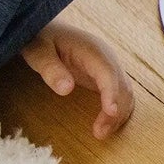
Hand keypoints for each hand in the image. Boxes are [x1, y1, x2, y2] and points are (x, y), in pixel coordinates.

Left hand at [20, 22, 133, 139]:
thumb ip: (50, 68)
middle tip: (99, 133)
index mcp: (93, 51)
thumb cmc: (40, 39)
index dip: (112, 93)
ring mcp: (110, 67)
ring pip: (125, 92)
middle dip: (115, 111)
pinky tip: (108, 124)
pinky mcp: (107, 76)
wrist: (47, 30)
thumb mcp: (38, 51)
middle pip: (122, 86)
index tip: (111, 112)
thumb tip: (66, 89)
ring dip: (119, 114)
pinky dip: (119, 110)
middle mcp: (108, 59)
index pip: (108, 74)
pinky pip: (121, 94)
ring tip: (101, 133)